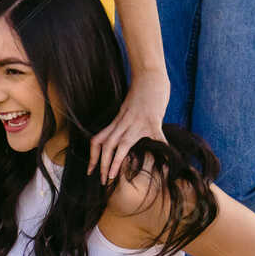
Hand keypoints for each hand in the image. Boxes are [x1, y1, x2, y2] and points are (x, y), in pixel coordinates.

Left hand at [89, 69, 167, 183]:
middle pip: (108, 145)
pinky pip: (157, 138)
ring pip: (123, 144)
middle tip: (102, 181)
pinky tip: (164, 163)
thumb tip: (121, 135)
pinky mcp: (153, 120)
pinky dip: (160, 150)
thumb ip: (123, 122)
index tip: (90, 171)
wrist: (149, 75)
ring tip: (112, 176)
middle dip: (102, 164)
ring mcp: (138, 121)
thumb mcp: (127, 108)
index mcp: (118, 120)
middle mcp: (124, 122)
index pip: (99, 140)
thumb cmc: (140, 91)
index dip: (93, 156)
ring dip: (116, 161)